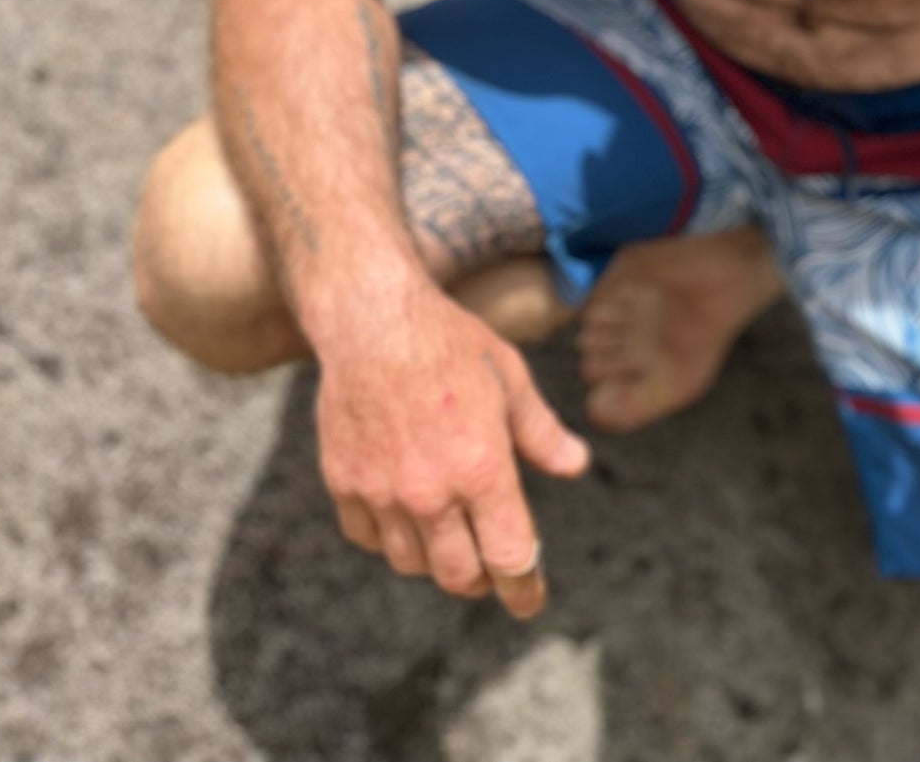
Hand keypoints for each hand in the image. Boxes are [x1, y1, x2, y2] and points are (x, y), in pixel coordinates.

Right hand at [315, 277, 589, 614]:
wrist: (373, 320)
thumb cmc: (450, 343)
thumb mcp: (512, 379)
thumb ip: (542, 432)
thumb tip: (575, 465)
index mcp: (481, 469)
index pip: (509, 557)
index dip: (524, 587)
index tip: (529, 599)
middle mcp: (431, 492)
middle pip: (458, 574)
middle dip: (481, 578)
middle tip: (489, 565)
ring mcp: (383, 492)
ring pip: (411, 562)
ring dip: (434, 558)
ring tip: (449, 535)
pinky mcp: (344, 483)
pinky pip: (368, 537)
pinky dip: (388, 537)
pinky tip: (403, 514)